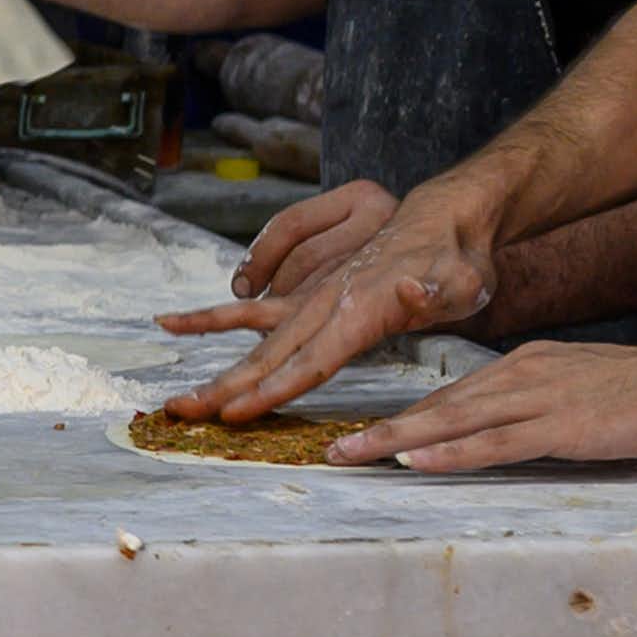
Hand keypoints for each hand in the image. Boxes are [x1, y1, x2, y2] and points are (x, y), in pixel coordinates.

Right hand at [161, 189, 496, 424]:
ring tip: (176, 396)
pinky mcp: (309, 299)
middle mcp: (325, 306)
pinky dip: (212, 320)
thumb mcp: (461, 277)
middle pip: (270, 356)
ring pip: (255, 342)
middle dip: (226, 387)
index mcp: (360, 312)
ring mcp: (312, 301)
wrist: (438, 222)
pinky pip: (254, 314)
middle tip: (180, 409)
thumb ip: (436, 287)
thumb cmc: (457, 260)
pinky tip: (175, 326)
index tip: (236, 414)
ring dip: (217, 370)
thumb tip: (411, 289)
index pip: (312, 360)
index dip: (274, 388)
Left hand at [325, 329, 636, 473]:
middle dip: (380, 427)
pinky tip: (416, 459)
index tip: (363, 431)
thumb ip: (529, 399)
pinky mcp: (559, 427)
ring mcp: (534, 400)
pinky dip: (451, 452)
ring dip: (397, 439)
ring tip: (353, 454)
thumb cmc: (636, 388)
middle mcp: (514, 377)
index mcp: (516, 367)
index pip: (448, 395)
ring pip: (451, 421)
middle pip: (435, 406)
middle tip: (334, 448)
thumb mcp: (569, 384)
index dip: (404, 416)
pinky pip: (494, 443)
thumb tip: (497, 419)